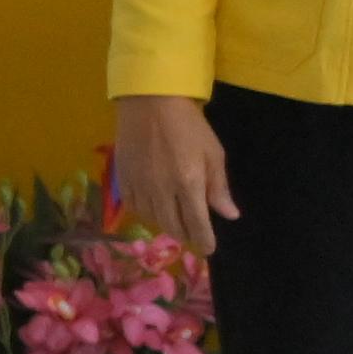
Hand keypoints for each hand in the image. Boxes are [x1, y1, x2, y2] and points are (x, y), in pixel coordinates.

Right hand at [109, 93, 236, 247]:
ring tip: (176, 224)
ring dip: (167, 226)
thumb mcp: (213, 153)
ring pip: (153, 219)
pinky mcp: (123, 179)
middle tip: (194, 238)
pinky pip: (134, 207)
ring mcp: (140, 185)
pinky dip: (146, 214)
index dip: (204, 240)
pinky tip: (154, 209)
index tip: (209, 250)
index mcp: (188, 183)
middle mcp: (162, 190)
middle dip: (186, 236)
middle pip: (173, 225)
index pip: (197, 223)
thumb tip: (229, 215)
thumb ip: (219, 187)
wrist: (150, 103)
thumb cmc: (189, 126)